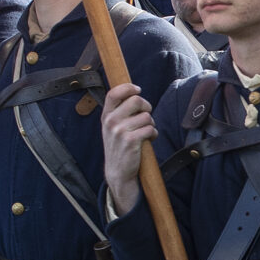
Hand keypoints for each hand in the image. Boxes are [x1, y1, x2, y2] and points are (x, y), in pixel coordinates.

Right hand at [101, 82, 155, 216]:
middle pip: (136, 100)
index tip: (138, 90)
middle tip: (147, 115)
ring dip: (151, 123)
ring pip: (146, 116)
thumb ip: (120, 111)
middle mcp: (110, 121)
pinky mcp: (131, 141)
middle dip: (147, 107)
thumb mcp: (112, 127)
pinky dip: (153, 133)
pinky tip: (149, 139)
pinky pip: (150, 128)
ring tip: (146, 132)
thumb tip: (135, 93)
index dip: (128, 88)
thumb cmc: (119, 146)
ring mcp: (119, 131)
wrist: (118, 171)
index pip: (114, 93)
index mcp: (106, 116)